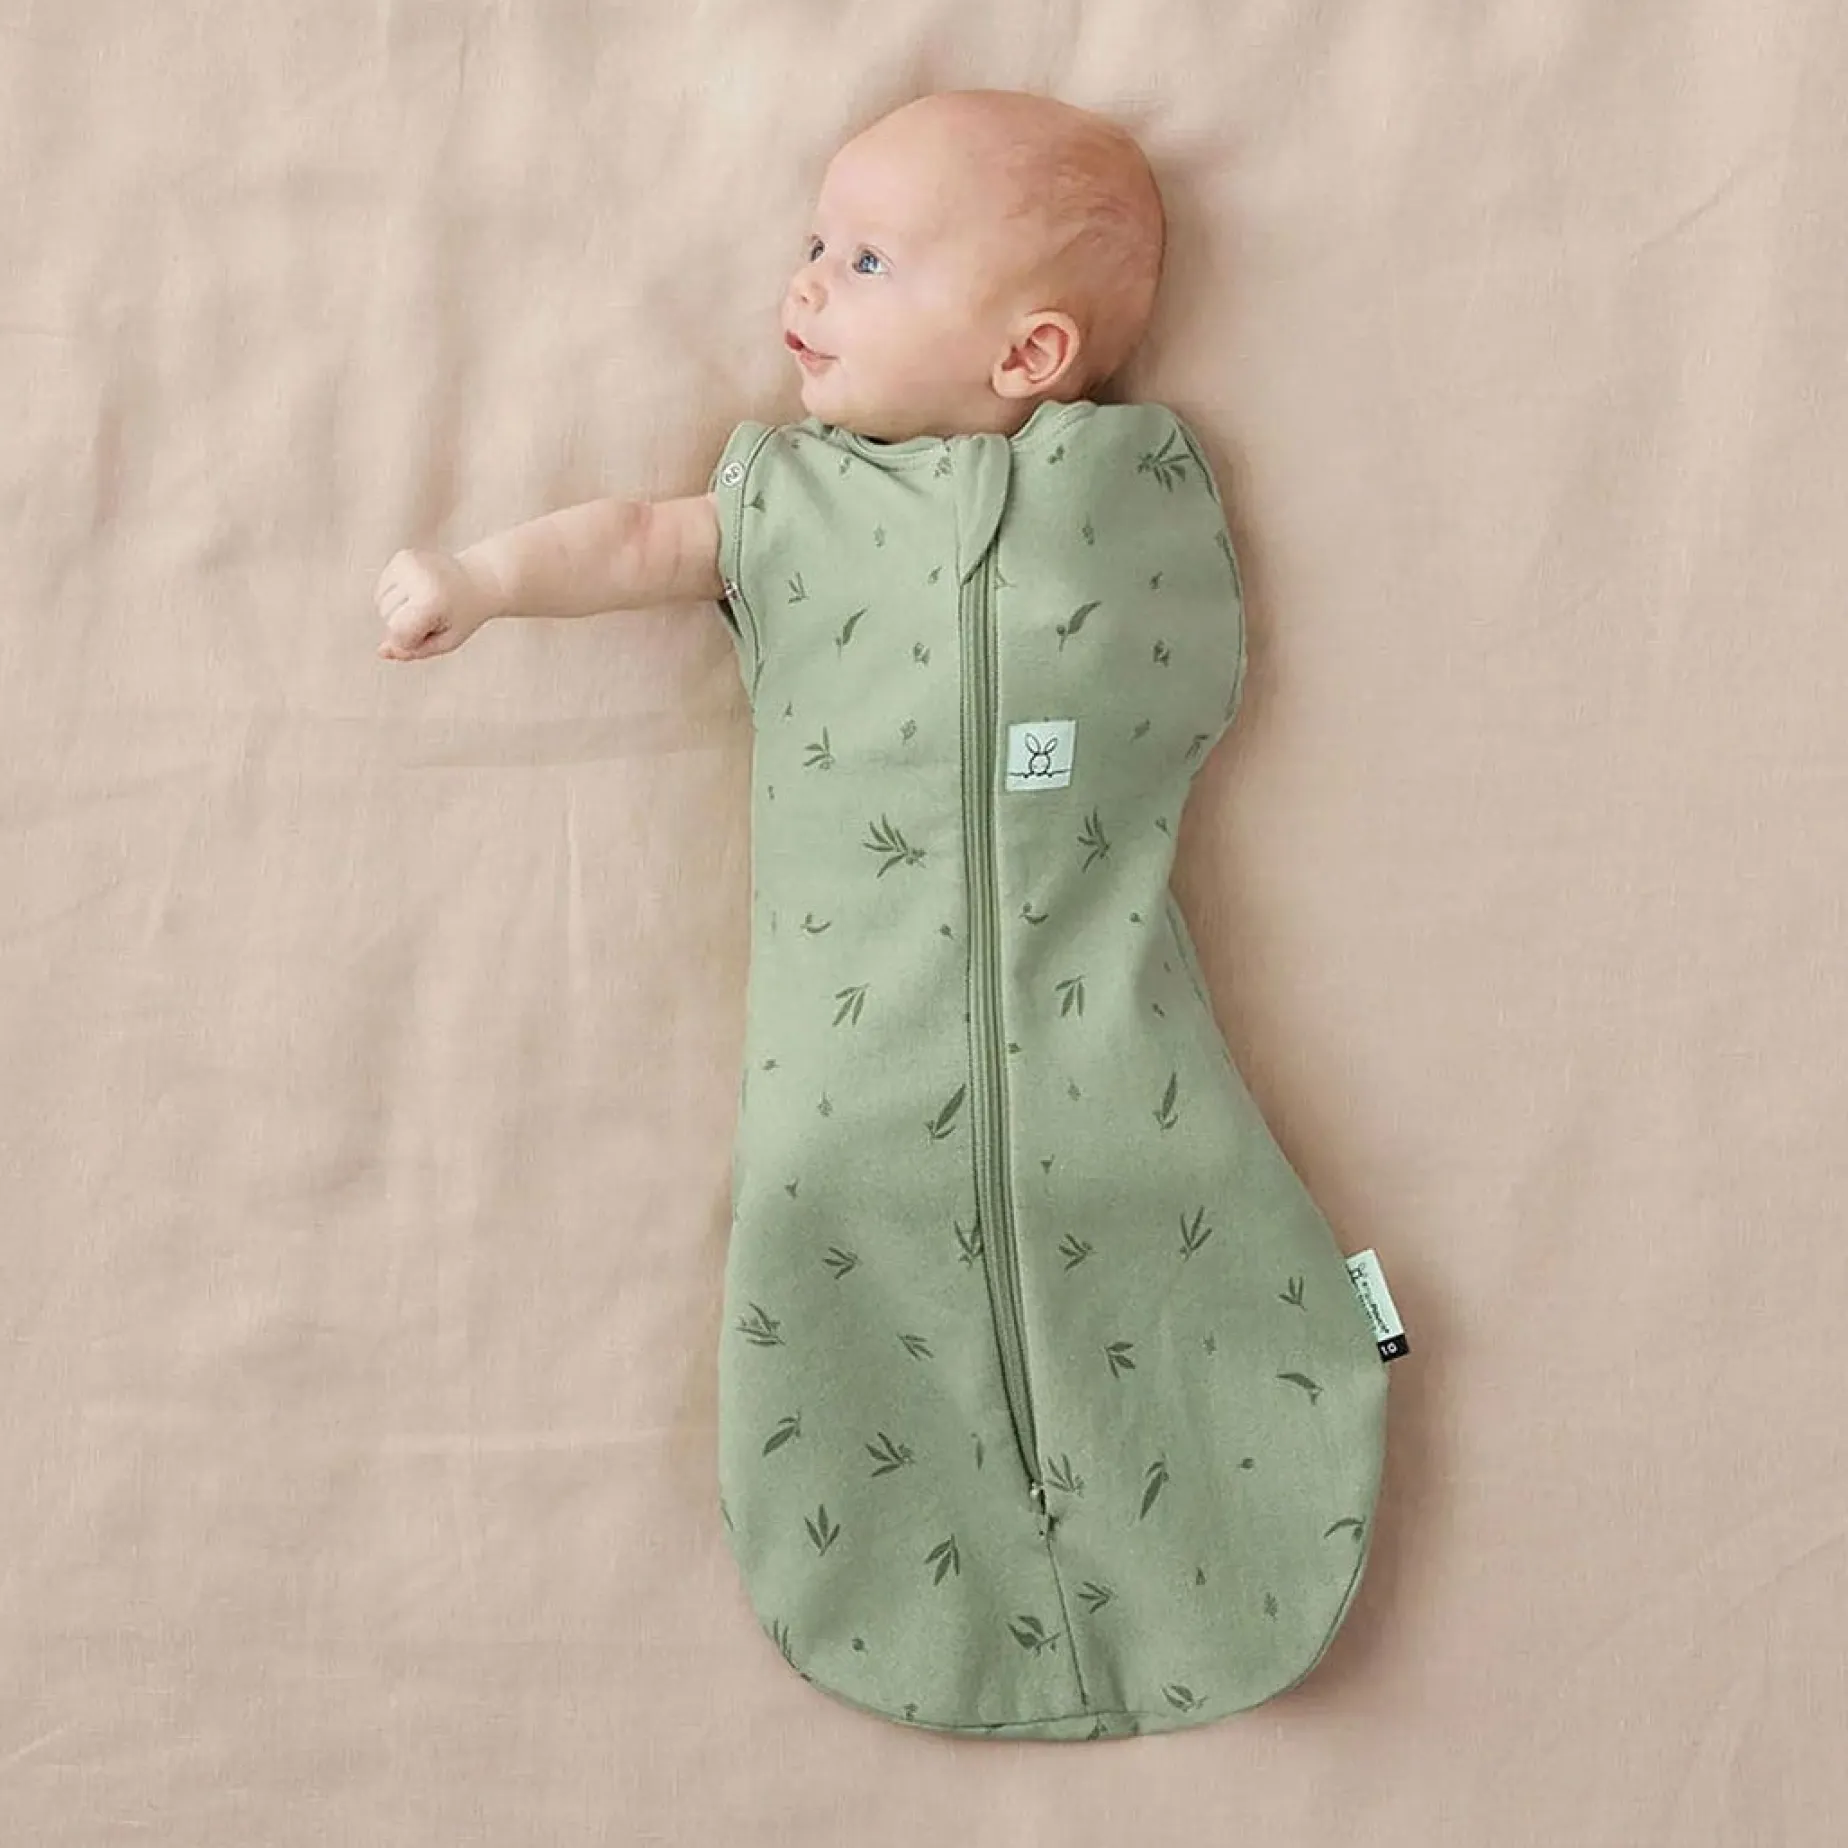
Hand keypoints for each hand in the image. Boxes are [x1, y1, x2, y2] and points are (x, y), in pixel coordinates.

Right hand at [374, 548, 501, 660]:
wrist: (480, 580)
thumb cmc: (464, 615)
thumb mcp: (447, 641)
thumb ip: (414, 651)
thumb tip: (381, 652)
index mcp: (431, 600)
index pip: (397, 633)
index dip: (410, 640)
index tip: (432, 632)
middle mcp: (417, 577)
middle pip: (387, 617)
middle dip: (406, 624)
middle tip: (436, 614)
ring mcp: (408, 563)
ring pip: (380, 602)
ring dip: (398, 609)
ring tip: (428, 602)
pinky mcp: (402, 556)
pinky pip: (382, 588)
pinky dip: (396, 595)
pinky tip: (419, 590)